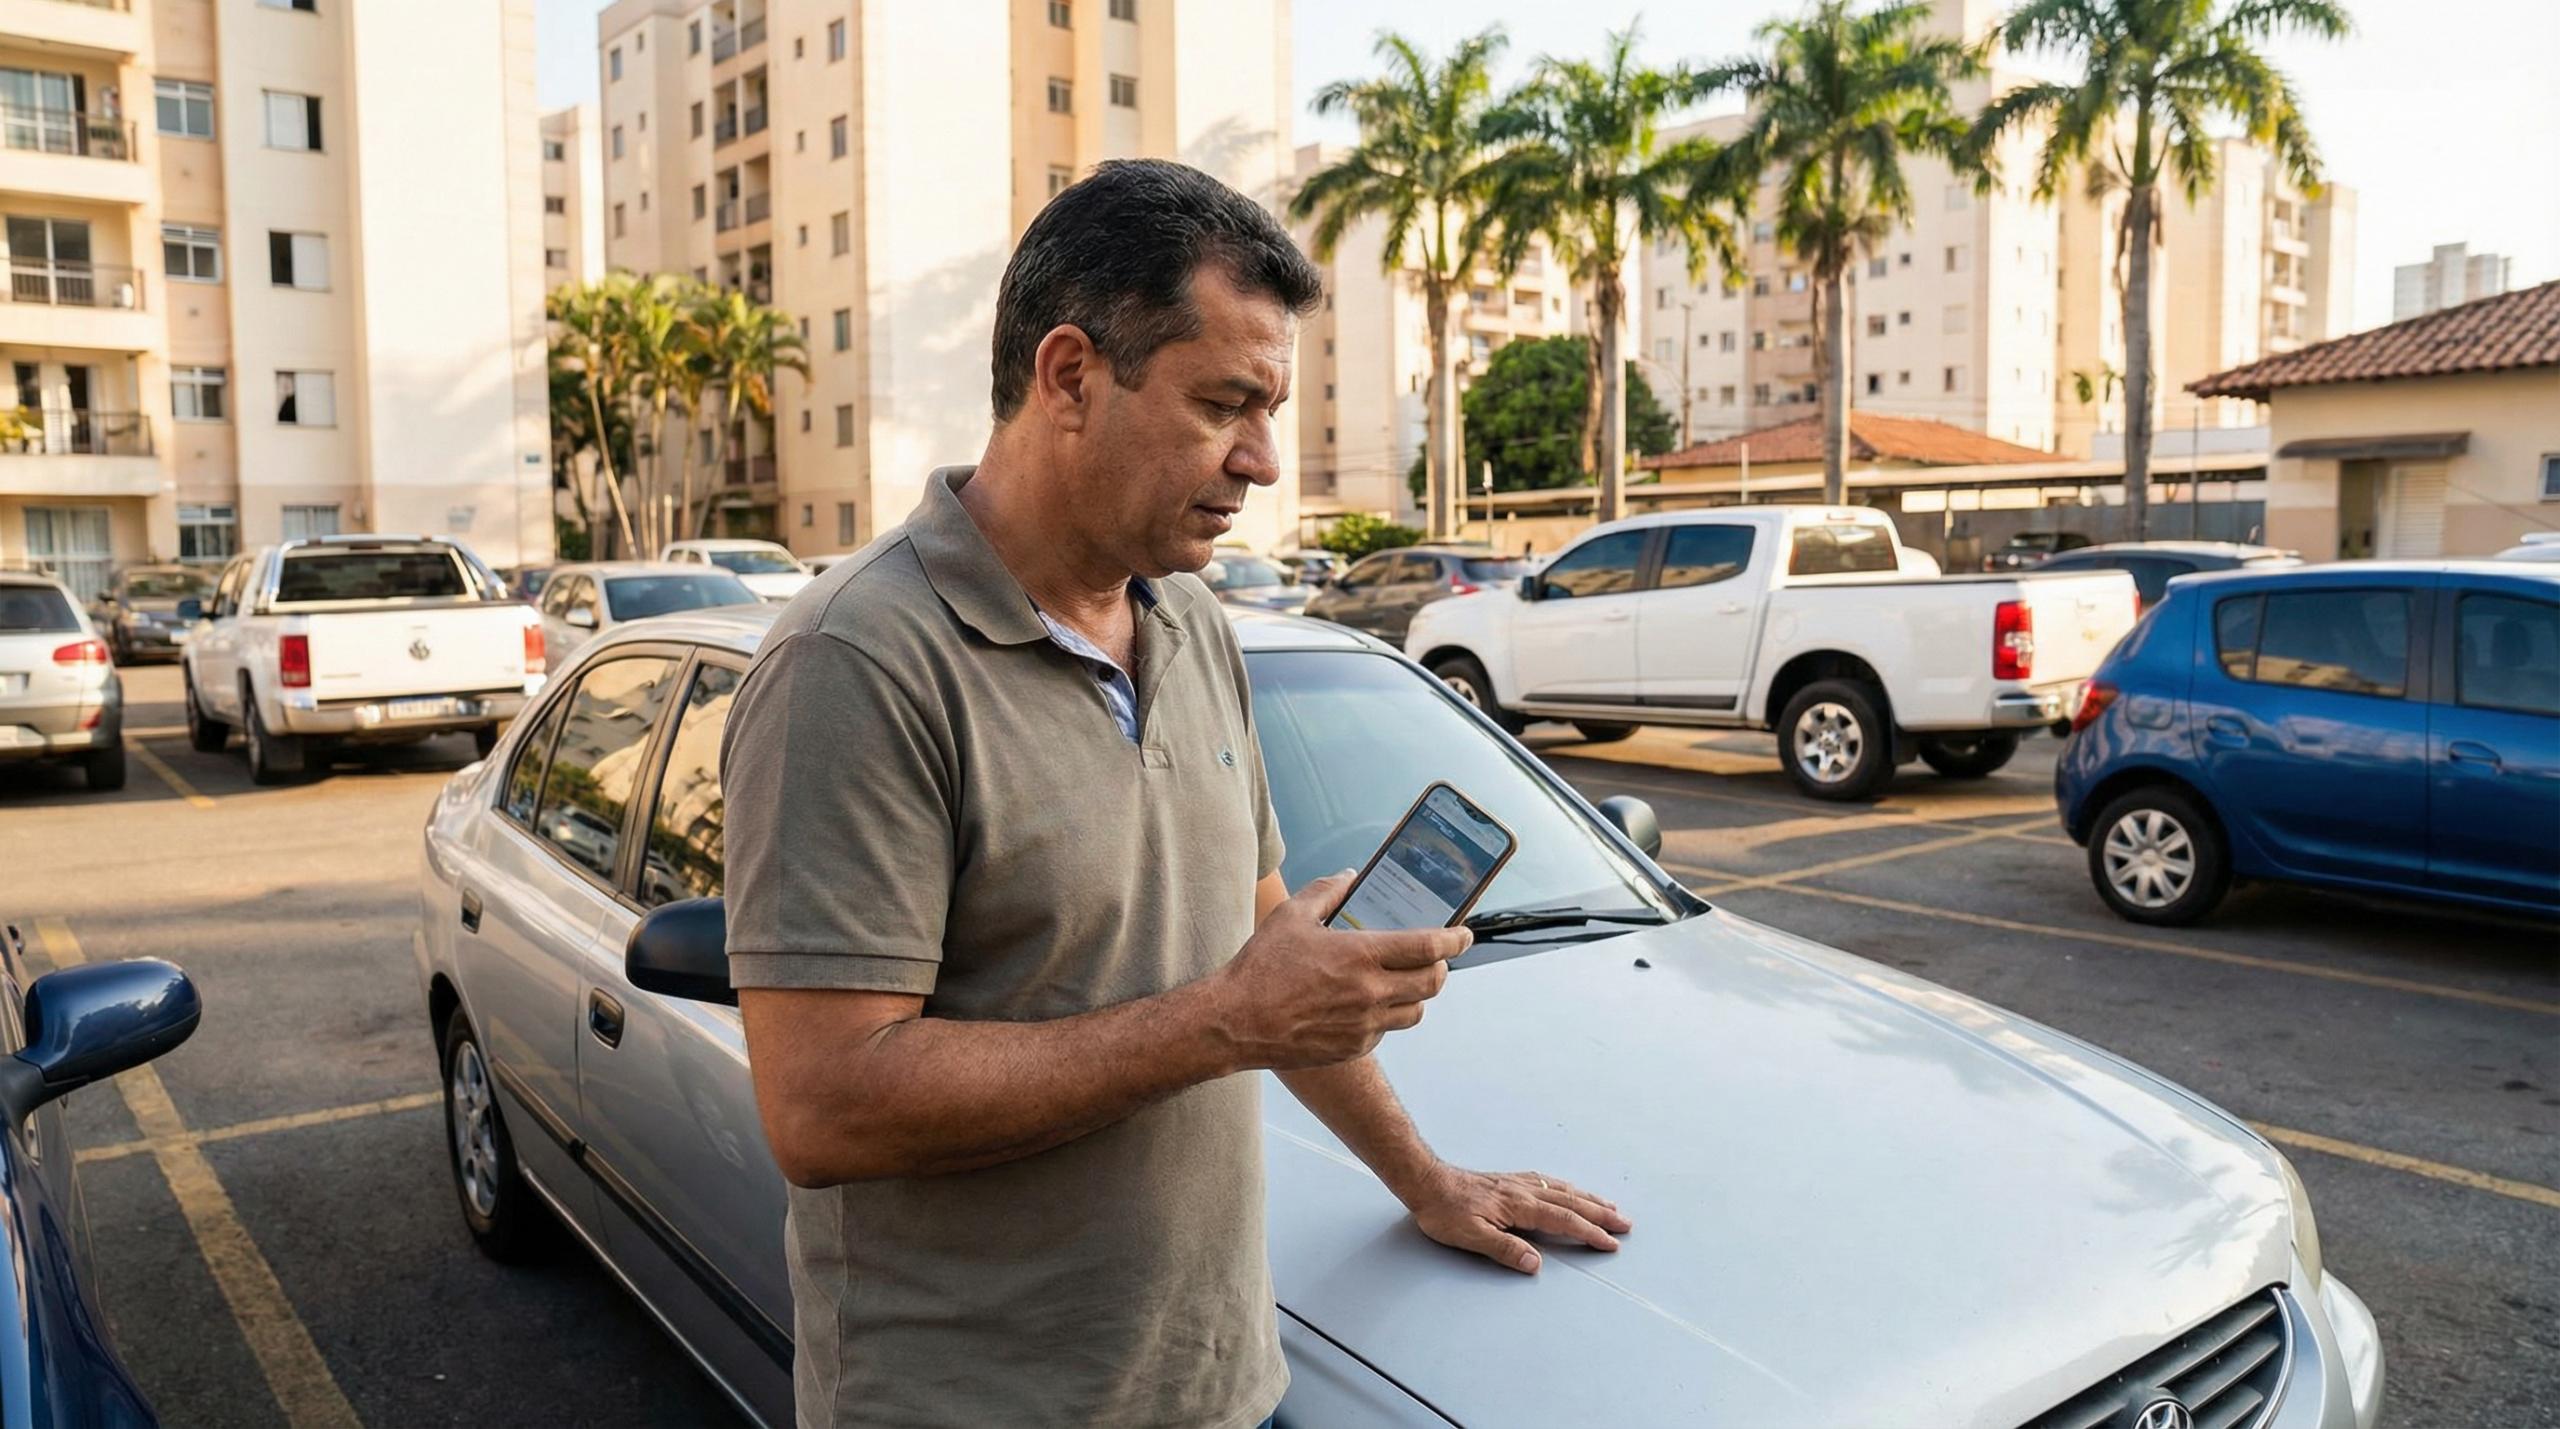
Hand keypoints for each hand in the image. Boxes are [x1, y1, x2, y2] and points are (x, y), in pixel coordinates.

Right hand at [1207, 871, 1470, 1072]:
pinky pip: (1387, 1030)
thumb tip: (1350, 876)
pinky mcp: (1353, 1047)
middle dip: (1442, 967)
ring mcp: (1365, 1024)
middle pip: (1434, 982)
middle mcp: (1370, 993)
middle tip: (1436, 957)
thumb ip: (1327, 890)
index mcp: (1361, 955)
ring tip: (1403, 981)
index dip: (1455, 939)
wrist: (1236, 1022)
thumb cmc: (1261, 967)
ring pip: (1416, 1011)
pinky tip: (1366, 1003)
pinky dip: (1387, 1015)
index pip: (1429, 947)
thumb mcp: (1290, 915)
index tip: (1464, 934)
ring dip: (1418, 994)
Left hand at [1403, 1165, 1630, 1273]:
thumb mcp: (1471, 1236)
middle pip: (1571, 1202)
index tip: (1611, 1242)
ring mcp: (1516, 1183)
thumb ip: (1505, 1249)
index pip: (1563, 1221)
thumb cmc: (1444, 1211)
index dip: (1589, 1233)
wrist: (1425, 1181)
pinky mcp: (1508, 1180)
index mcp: (1519, 1206)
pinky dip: (1566, 1187)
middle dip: (1600, 1214)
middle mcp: (1523, 1191)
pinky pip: (1547, 1181)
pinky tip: (1568, 1188)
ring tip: (1609, 1205)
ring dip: (1588, 1199)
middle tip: (1625, 1223)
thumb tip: (1535, 1263)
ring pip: (1562, 1189)